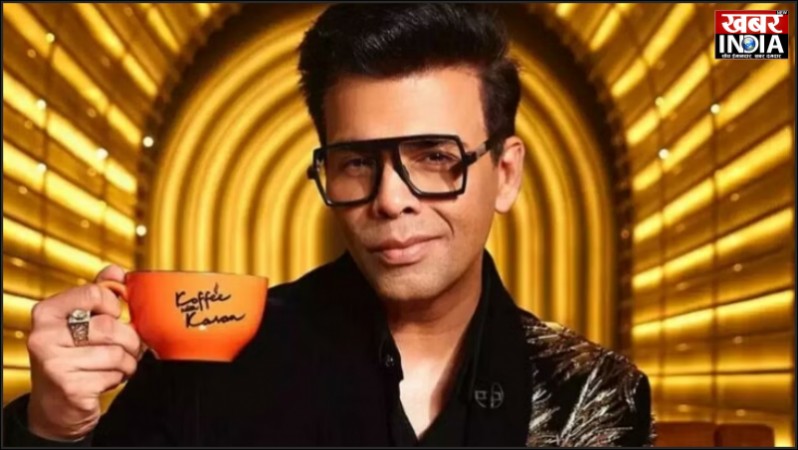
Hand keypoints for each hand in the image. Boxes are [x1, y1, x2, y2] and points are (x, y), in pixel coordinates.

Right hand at [26, 265, 142, 440]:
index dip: (113, 305)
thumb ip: (96, 294)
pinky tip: (105, 379)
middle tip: (128, 347)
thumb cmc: (70, 357)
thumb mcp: (77, 322)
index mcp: (46, 313)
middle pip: (110, 326)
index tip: (113, 315)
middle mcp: (44, 337)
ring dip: (127, 361)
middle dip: (129, 339)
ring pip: (116, 353)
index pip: (94, 292)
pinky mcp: (70, 388)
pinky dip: (118, 378)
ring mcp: (54, 364)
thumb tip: (116, 272)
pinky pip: (114, 375)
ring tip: (117, 364)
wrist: (54, 406)